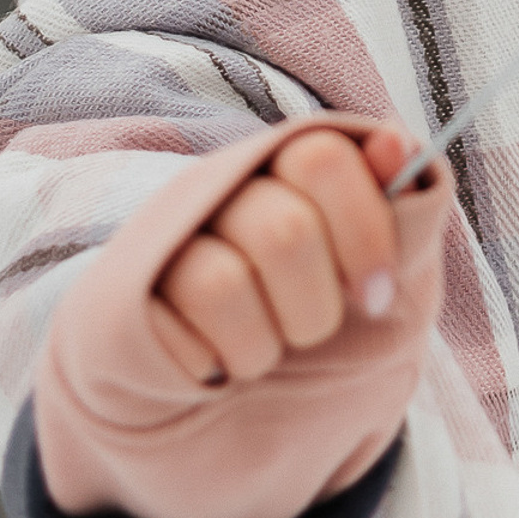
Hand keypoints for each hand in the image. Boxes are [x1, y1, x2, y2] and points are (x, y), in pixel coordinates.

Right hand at [149, 125, 417, 384]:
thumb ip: (384, 203)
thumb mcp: (356, 256)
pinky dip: (210, 365)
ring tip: (260, 350)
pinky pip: (173, 335)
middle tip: (314, 330)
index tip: (379, 291)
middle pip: (285, 231)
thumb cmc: (297, 300)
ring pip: (225, 286)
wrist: (207, 372)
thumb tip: (397, 145)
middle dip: (316, 306)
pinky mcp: (120, 297)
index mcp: (281, 162)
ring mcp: (166, 238)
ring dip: (262, 344)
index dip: (364, 228)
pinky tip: (212, 361)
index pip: (323, 158)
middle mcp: (220, 188)